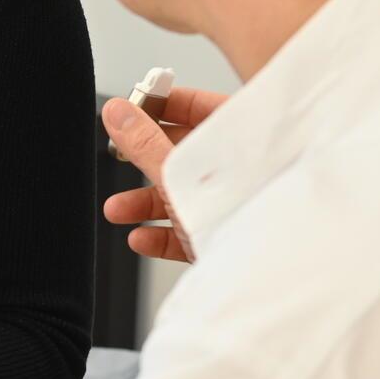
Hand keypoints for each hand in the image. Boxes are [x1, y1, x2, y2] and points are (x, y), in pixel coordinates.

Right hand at [100, 85, 229, 262]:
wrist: (262, 273)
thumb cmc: (237, 215)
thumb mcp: (178, 173)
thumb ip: (144, 143)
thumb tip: (118, 113)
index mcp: (242, 140)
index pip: (201, 107)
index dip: (165, 105)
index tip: (134, 109)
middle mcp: (242, 171)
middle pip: (186, 155)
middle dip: (145, 160)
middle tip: (121, 156)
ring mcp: (234, 206)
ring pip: (185, 196)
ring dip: (145, 203)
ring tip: (118, 209)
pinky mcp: (226, 240)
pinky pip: (191, 231)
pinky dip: (164, 235)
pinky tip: (141, 237)